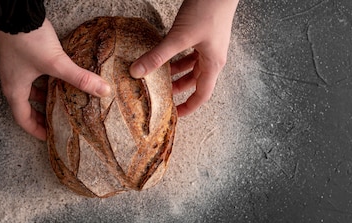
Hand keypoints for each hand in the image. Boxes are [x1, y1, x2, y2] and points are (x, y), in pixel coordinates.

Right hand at [0, 19, 110, 139]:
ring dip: (44, 95)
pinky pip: (31, 75)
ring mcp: (14, 67)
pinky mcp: (20, 54)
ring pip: (29, 89)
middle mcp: (11, 81)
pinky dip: (44, 80)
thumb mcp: (56, 63)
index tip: (50, 137)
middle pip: (25, 106)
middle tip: (57, 121)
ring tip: (61, 99)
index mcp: (15, 90)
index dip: (37, 130)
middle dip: (42, 115)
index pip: (23, 119)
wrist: (14, 13)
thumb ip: (80, 78)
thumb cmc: (27, 40)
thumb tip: (103, 91)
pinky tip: (58, 75)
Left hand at [130, 0, 238, 115]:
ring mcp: (210, 45)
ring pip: (192, 66)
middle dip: (178, 89)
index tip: (175, 114)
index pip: (202, 94)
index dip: (189, 107)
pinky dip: (178, 57)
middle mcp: (213, 57)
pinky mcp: (204, 33)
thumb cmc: (208, 11)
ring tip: (159, 75)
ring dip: (176, 72)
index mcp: (213, 64)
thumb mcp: (179, 37)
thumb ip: (157, 56)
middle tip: (161, 95)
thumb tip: (137, 72)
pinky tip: (166, 54)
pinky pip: (191, 52)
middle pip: (196, 81)